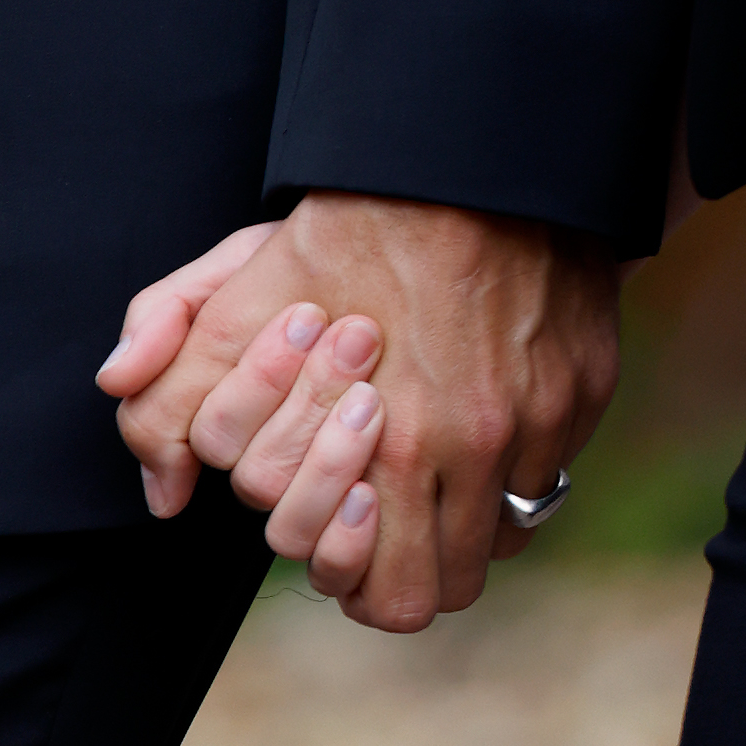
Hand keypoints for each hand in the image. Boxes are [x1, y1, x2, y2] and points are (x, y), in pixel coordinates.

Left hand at [99, 192, 618, 632]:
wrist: (470, 150)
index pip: (368, 589)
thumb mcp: (239, 297)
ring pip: (497, 550)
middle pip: (432, 595)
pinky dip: (511, 479)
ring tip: (421, 488)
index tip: (331, 529)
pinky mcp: (584, 392)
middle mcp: (473, 447)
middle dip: (391, 574)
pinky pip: (548, 482)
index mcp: (389, 441)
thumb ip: (176, 394)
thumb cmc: (352, 226)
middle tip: (370, 525)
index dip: (339, 574)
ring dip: (455, 535)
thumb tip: (161, 493)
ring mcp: (539, 424)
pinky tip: (474, 432)